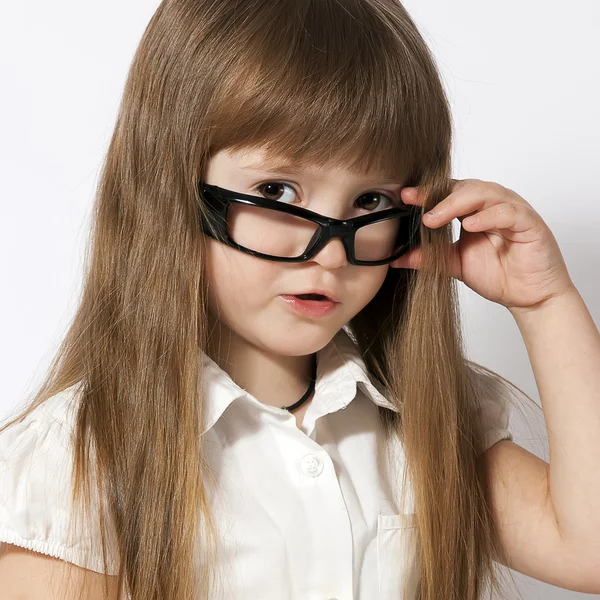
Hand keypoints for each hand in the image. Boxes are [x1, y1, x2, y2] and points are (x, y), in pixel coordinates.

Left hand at [389, 179, 574, 310]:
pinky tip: (470, 225)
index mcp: (474, 210)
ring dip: (457, 203)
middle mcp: (492, 205)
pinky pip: (508, 212)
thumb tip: (397, 258)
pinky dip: (488, 216)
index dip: (427, 192)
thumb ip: (429, 258)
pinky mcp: (529, 223)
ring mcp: (512, 211)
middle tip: (416, 206)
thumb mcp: (455, 264)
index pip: (448, 192)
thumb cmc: (499, 275)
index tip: (404, 196)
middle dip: (437, 195)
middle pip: (464, 187)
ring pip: (485, 193)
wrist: (529, 297)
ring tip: (435, 218)